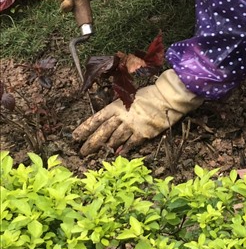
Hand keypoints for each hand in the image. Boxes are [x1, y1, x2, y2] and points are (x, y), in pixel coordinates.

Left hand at [73, 69, 202, 154]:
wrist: (168, 98)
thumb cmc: (149, 95)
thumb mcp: (130, 97)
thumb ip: (119, 109)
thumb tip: (111, 122)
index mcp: (116, 107)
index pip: (96, 119)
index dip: (84, 128)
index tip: (75, 136)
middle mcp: (121, 118)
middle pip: (102, 133)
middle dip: (90, 144)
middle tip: (82, 152)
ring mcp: (131, 127)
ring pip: (114, 140)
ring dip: (106, 147)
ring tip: (100, 153)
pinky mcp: (142, 134)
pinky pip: (129, 144)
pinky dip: (123, 149)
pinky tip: (117, 153)